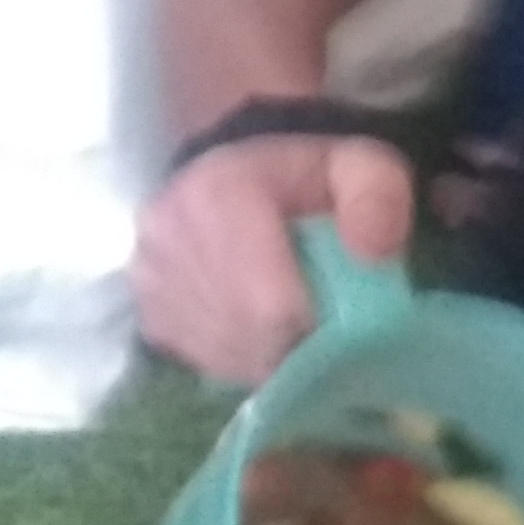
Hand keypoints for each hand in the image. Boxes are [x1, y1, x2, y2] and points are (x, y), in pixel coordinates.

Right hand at [129, 133, 413, 385]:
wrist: (243, 168)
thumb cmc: (308, 175)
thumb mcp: (360, 166)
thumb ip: (377, 197)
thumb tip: (373, 252)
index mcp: (217, 193)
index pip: (269, 306)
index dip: (316, 326)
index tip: (340, 316)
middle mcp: (168, 236)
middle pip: (247, 335)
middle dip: (297, 345)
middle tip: (323, 321)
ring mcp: (148, 278)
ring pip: (225, 353)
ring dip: (270, 354)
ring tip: (293, 320)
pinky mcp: (147, 310)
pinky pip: (203, 358)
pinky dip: (242, 356)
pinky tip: (260, 327)